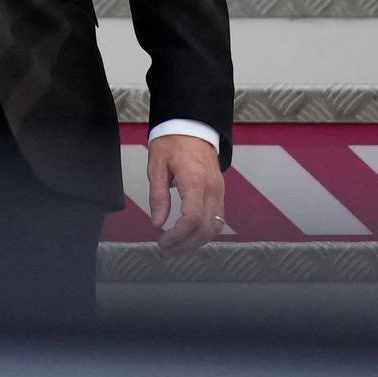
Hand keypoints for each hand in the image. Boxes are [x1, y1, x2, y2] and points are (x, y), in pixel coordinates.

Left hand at [146, 133, 224, 254]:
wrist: (192, 126)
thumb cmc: (171, 142)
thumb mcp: (157, 165)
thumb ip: (158, 195)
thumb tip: (157, 223)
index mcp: (195, 181)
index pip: (191, 219)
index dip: (177, 236)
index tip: (162, 242)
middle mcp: (212, 189)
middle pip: (206, 228)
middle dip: (186, 245)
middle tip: (166, 250)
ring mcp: (220, 191)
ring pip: (215, 227)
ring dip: (196, 242)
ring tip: (176, 247)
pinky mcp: (220, 192)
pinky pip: (217, 218)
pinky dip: (205, 231)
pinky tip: (189, 236)